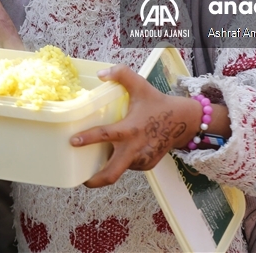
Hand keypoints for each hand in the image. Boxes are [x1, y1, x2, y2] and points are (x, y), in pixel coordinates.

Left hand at [71, 65, 201, 187]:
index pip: (105, 136)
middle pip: (112, 174)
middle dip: (95, 180)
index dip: (87, 139)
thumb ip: (121, 74)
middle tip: (81, 180)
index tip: (73, 141)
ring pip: (119, 168)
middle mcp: (134, 149)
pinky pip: (129, 166)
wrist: (182, 121)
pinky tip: (119, 151)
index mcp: (130, 129)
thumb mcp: (140, 85)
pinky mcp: (147, 165)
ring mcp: (142, 160)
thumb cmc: (158, 103)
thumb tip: (101, 74)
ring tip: (97, 159)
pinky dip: (122, 161)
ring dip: (108, 166)